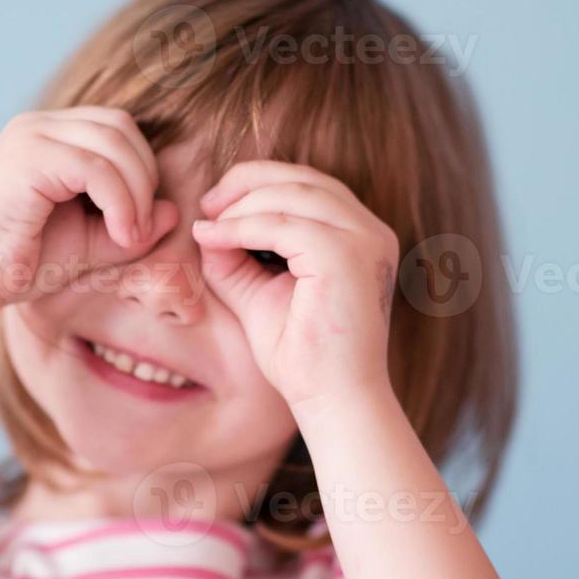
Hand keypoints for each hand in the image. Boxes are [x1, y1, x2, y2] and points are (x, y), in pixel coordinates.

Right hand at [0, 107, 179, 318]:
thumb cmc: (20, 264)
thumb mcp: (90, 244)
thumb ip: (132, 226)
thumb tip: (172, 209)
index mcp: (49, 136)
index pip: (117, 129)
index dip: (141, 171)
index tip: (138, 225)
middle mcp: (38, 126)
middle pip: (121, 127)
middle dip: (144, 178)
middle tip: (137, 232)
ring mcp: (30, 135)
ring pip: (114, 142)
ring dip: (136, 193)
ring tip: (128, 237)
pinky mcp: (28, 156)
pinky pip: (96, 168)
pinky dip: (121, 202)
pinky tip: (119, 235)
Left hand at [192, 160, 398, 408]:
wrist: (331, 400)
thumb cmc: (302, 355)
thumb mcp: (260, 291)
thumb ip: (238, 255)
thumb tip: (208, 222)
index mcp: (361, 235)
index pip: (309, 186)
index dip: (259, 184)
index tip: (216, 206)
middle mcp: (371, 231)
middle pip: (303, 178)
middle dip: (247, 182)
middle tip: (207, 205)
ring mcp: (364, 240)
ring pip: (292, 195)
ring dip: (242, 205)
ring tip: (209, 225)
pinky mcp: (346, 256)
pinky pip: (283, 224)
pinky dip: (242, 226)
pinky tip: (214, 238)